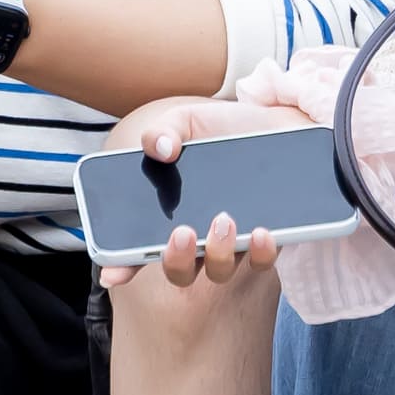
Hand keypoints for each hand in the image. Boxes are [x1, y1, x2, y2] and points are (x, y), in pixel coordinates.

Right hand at [95, 99, 313, 290]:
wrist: (281, 125)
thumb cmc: (228, 128)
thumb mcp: (190, 120)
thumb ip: (165, 129)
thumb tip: (157, 148)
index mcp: (171, 212)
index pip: (140, 248)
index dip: (122, 266)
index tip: (113, 274)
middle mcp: (200, 235)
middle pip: (180, 270)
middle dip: (176, 260)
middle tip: (184, 233)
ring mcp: (233, 242)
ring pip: (219, 271)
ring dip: (218, 254)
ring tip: (224, 219)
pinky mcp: (267, 240)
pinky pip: (261, 261)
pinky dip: (260, 252)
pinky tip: (262, 231)